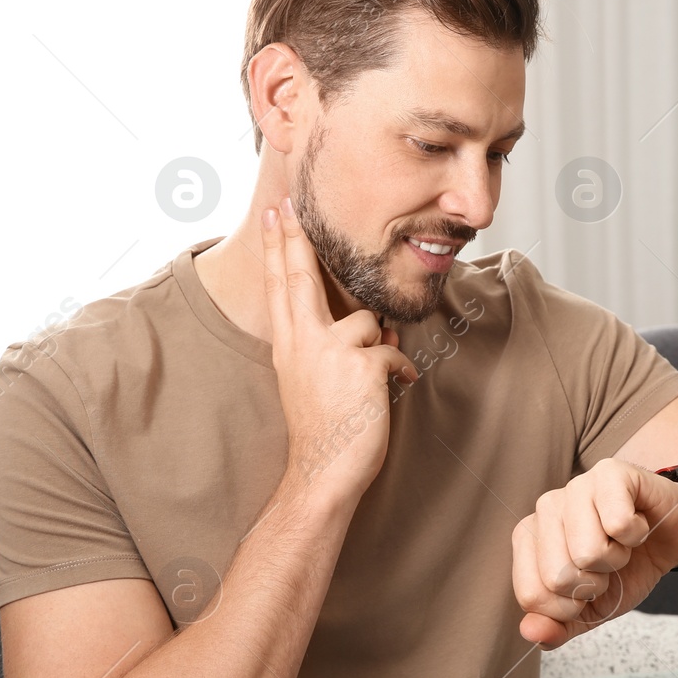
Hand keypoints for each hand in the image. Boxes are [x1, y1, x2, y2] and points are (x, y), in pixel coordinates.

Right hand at [262, 196, 417, 503]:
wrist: (323, 472)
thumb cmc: (324, 432)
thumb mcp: (320, 381)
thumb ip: (343, 346)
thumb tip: (379, 324)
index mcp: (289, 346)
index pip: (281, 287)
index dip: (279, 248)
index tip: (276, 215)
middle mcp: (303, 343)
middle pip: (299, 277)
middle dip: (294, 237)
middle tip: (288, 205)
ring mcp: (331, 351)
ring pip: (368, 320)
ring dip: (381, 346)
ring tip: (374, 380)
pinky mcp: (361, 365)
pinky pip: (394, 350)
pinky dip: (401, 370)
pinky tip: (397, 389)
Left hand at [512, 458, 677, 648]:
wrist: (671, 537)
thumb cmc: (627, 568)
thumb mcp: (591, 609)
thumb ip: (558, 626)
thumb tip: (532, 633)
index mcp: (528, 539)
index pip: (531, 596)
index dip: (569, 608)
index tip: (588, 589)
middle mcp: (544, 508)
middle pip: (558, 577)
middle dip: (595, 584)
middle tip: (608, 564)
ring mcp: (575, 486)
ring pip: (589, 552)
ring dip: (617, 559)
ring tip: (622, 543)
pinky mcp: (610, 472)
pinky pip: (619, 524)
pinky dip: (637, 536)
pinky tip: (637, 523)